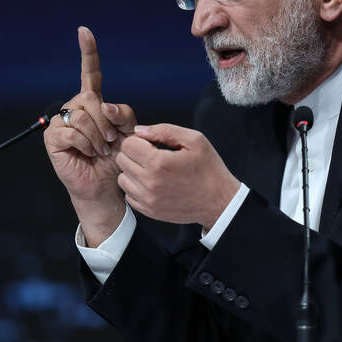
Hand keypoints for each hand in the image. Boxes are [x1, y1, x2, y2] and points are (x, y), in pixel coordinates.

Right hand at [43, 26, 136, 245]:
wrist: (106, 185)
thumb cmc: (117, 159)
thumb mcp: (129, 133)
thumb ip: (122, 114)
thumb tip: (103, 105)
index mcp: (94, 102)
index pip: (91, 73)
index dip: (88, 52)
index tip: (84, 31)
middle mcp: (75, 107)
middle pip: (91, 99)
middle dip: (106, 122)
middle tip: (111, 142)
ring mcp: (62, 121)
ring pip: (81, 115)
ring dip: (97, 136)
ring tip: (100, 150)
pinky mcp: (53, 137)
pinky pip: (72, 131)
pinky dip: (86, 144)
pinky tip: (88, 153)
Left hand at [115, 124, 240, 228]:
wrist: (219, 202)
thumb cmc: (208, 169)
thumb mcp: (194, 140)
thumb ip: (164, 130)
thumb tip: (139, 130)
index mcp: (159, 163)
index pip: (128, 144)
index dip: (139, 140)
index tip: (152, 143)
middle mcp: (149, 183)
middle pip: (122, 160)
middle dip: (134, 154)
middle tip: (152, 155)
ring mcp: (148, 200)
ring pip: (122, 178)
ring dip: (133, 171)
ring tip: (152, 170)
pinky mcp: (149, 211)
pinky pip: (129, 195)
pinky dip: (136, 187)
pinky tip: (152, 183)